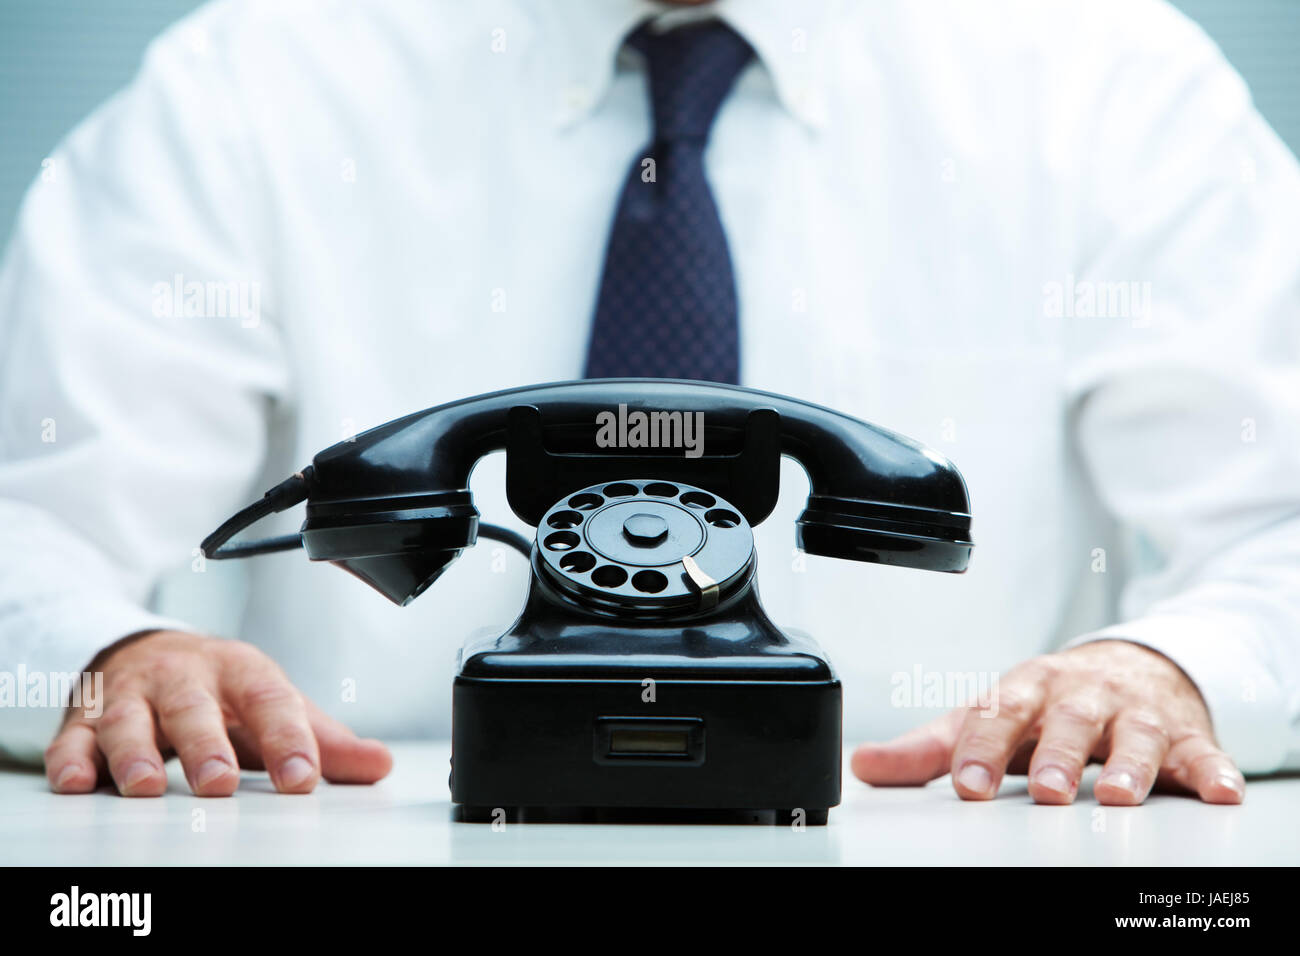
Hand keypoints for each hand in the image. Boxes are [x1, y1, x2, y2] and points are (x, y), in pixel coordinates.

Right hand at [44, 630, 391, 796]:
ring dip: (134, 753)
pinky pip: (75, 736)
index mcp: (241, 672)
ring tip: (145, 788)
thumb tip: (380, 765)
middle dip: (205, 745)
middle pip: (194, 708)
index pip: (270, 702)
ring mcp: (134, 695)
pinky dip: (73, 758)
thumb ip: (324, 740)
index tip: (302, 777)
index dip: (288, 739)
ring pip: (130, 720)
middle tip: (218, 782)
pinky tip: (79, 781)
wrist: (152, 651)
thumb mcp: (275, 705)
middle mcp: (185, 678)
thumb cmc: (224, 689)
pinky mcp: (89, 717)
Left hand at [851, 640, 1244, 804]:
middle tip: (1047, 791)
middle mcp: (1079, 697)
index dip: (982, 750)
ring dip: (1128, 765)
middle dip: (1058, 756)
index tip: (969, 785)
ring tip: (1117, 795)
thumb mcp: (987, 716)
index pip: (998, 715)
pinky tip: (1219, 789)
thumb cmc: (1045, 702)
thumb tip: (862, 767)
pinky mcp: (1181, 733)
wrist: (1124, 667)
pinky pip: (1200, 751)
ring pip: (1134, 736)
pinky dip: (1212, 769)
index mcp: (1025, 690)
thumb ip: (928, 747)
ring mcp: (1132, 713)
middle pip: (1068, 724)